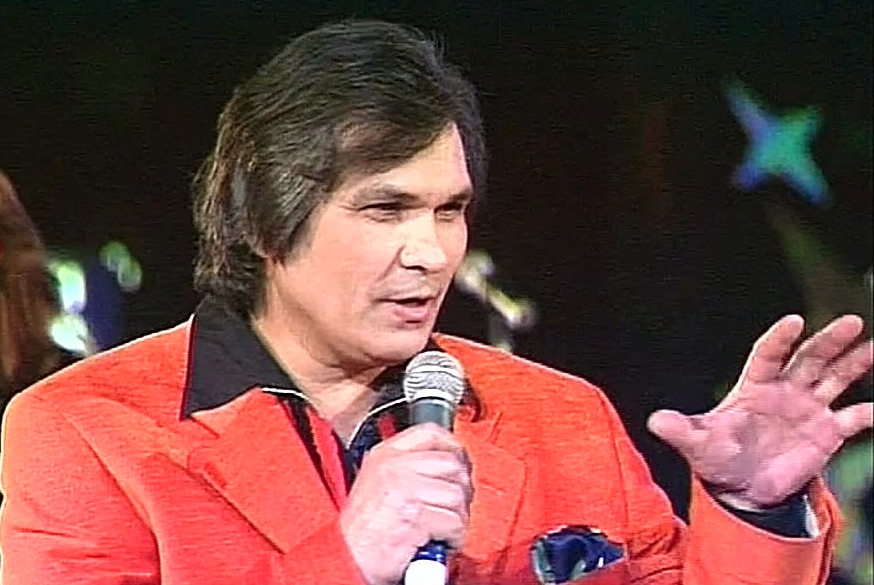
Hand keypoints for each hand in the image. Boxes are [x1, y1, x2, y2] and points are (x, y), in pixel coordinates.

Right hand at [339, 423, 472, 584]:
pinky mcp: (415, 516)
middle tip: (453, 506)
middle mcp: (394, 467)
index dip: (453, 447)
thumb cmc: (360, 531)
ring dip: (458, 517)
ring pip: (456, 494)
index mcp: (384, 455)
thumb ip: (404, 468)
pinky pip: (454, 521)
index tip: (460, 463)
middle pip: (451, 463)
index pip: (430, 433)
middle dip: (461, 489)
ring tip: (443, 528)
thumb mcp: (375, 483)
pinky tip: (440, 541)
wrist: (345, 560)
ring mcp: (404, 489)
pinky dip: (454, 536)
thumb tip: (442, 465)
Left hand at [647, 314, 872, 508]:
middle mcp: (785, 391)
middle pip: (809, 359)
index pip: (768, 355)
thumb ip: (680, 431)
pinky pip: (854, 419)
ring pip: (836, 378)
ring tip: (873, 346)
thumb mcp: (697, 444)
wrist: (742, 489)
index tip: (794, 322)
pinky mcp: (827, 433)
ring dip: (856, 363)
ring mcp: (808, 409)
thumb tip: (655, 421)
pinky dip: (869, 413)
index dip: (779, 339)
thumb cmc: (717, 458)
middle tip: (852, 322)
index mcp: (754, 386)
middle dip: (829, 341)